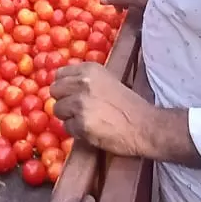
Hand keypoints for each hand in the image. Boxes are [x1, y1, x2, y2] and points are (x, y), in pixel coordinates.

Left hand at [52, 62, 200, 167]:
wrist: (145, 126)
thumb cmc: (129, 105)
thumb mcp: (107, 81)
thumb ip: (86, 80)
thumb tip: (62, 83)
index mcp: (89, 70)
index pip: (59, 74)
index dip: (64, 86)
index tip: (71, 94)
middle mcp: (83, 83)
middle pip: (54, 91)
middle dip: (63, 100)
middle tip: (78, 109)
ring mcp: (80, 103)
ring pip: (58, 109)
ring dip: (69, 117)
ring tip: (88, 120)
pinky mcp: (81, 123)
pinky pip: (67, 127)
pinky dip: (76, 131)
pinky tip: (92, 130)